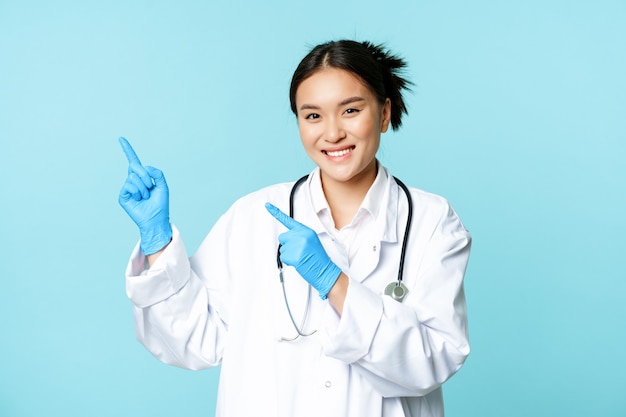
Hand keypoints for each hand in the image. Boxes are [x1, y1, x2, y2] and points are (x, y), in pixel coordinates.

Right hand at [118, 137, 171, 254]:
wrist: (156, 219)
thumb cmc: (160, 204)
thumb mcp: (163, 185)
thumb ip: (157, 173)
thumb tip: (145, 168)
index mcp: (142, 177)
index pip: (134, 161)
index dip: (128, 150)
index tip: (121, 138)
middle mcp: (133, 180)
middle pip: (135, 166)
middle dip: (145, 175)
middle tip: (150, 187)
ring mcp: (127, 188)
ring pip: (133, 177)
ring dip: (143, 187)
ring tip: (145, 196)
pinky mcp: (123, 196)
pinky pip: (129, 185)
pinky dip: (137, 191)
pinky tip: (139, 199)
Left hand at [266, 203, 340, 299]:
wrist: (325, 270)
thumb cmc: (318, 258)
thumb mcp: (311, 241)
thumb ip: (300, 236)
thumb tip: (288, 238)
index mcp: (306, 231)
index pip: (288, 220)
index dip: (275, 212)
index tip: (267, 206)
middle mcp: (301, 236)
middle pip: (282, 237)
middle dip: (287, 245)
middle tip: (298, 251)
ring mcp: (297, 245)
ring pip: (282, 249)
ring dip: (289, 254)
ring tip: (301, 257)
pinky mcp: (293, 255)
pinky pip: (283, 257)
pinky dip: (289, 262)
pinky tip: (299, 262)